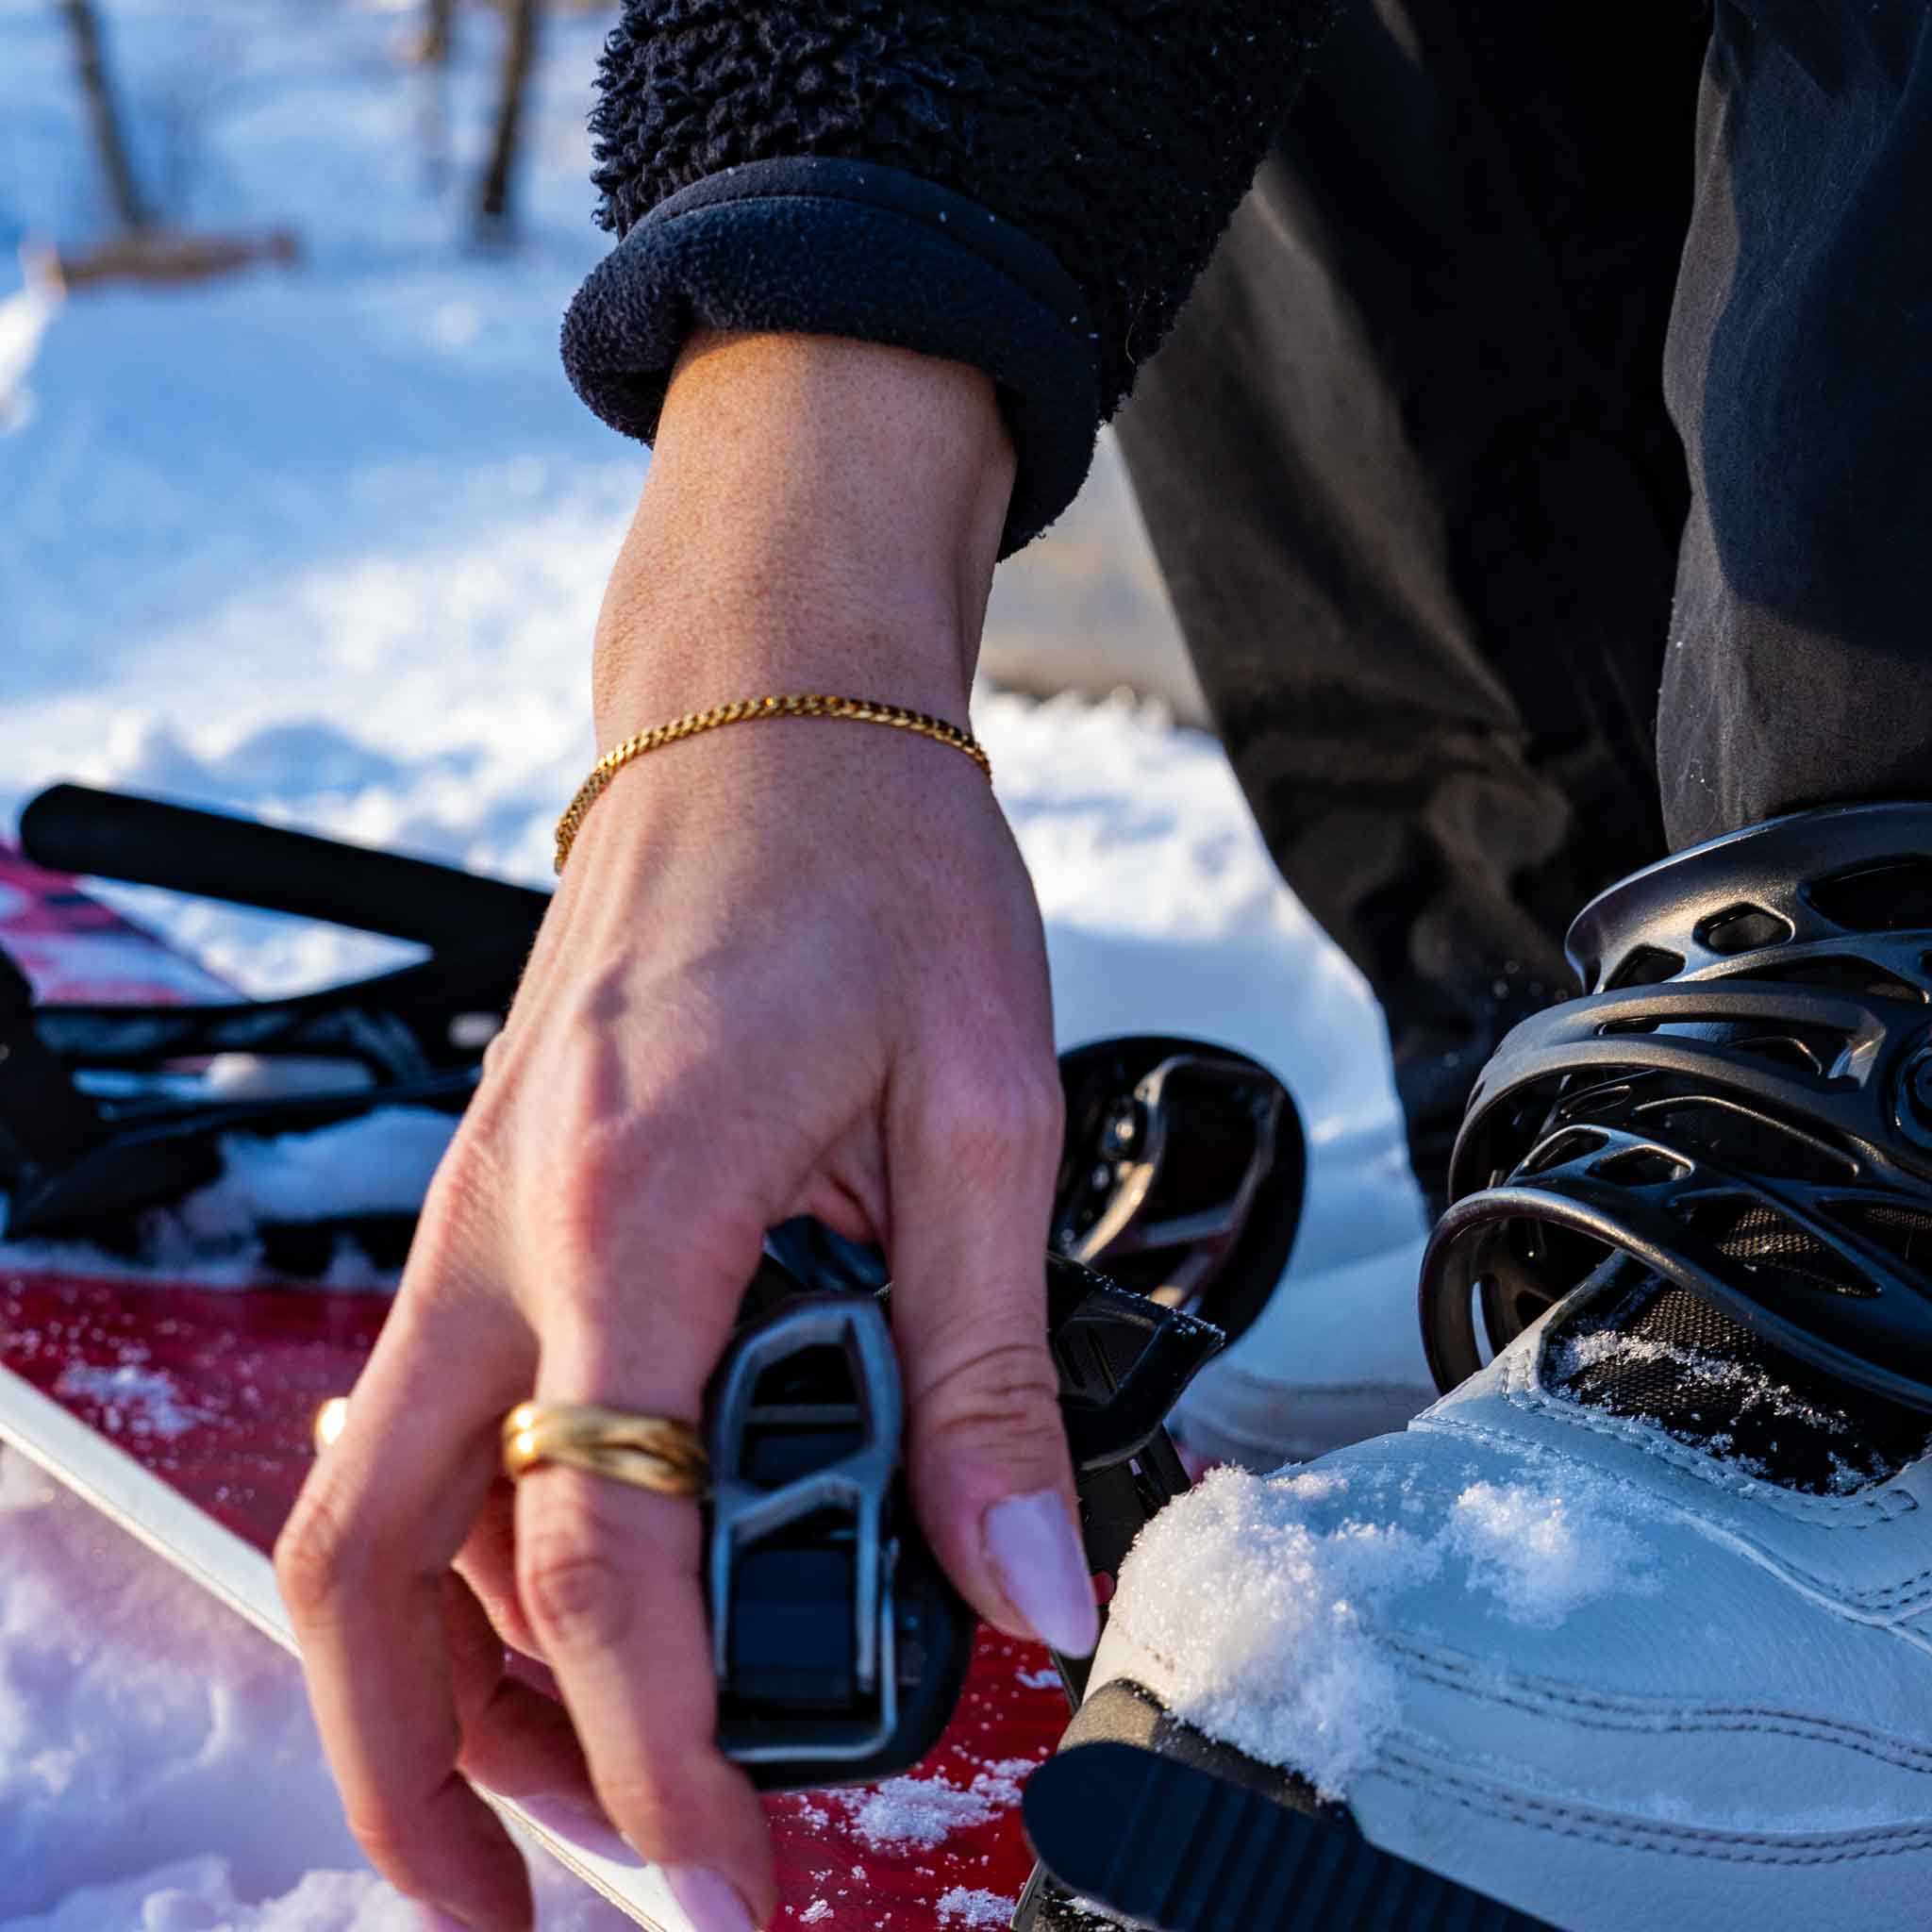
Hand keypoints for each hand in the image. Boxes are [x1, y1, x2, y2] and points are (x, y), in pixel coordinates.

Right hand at [275, 333, 1097, 1931]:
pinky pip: (435, 1418)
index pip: (605, 1544)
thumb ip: (994, 1367)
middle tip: (534, 1903)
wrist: (773, 715)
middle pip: (373, 1558)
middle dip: (421, 1768)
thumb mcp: (987, 1115)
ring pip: (378, 1501)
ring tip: (578, 1776)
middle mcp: (509, 1226)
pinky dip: (477, 1546)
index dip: (656, 1745)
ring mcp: (480, 1213)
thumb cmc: (874, 864)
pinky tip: (585, 1588)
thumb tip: (1030, 1581)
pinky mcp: (504, 1199)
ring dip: (447, 1664)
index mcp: (633, 1205)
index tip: (728, 1872)